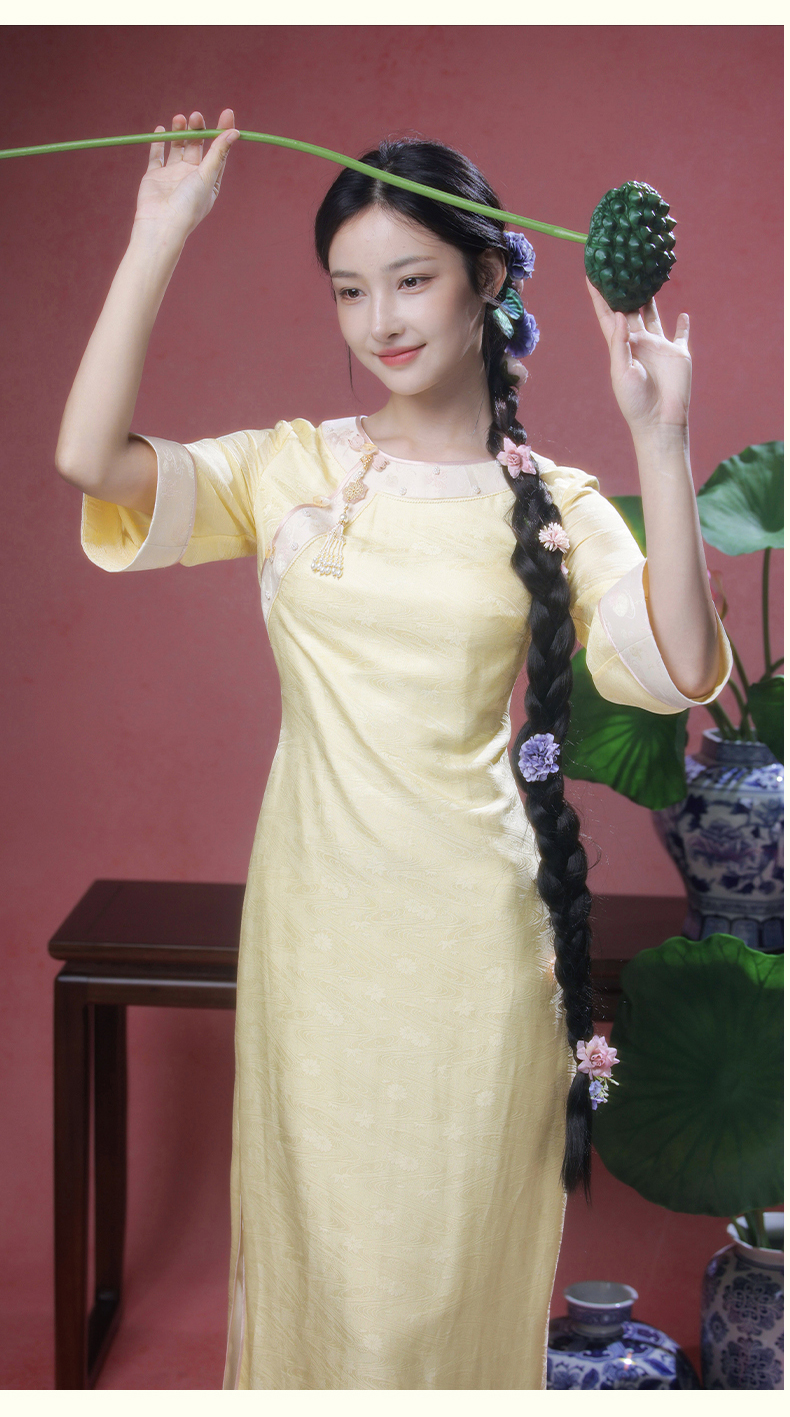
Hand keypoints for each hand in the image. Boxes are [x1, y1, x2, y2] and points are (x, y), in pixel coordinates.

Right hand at [133, 109, 238, 239]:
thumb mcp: (207, 176)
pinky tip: (161, 129)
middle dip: (197, 130)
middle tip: (196, 116)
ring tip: (179, 118)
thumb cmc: (188, 204)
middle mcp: (191, 177)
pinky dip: (158, 142)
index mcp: (209, 181)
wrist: (160, 223)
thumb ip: (217, 153)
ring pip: (177, 147)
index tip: (227, 112)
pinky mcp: (155, 176)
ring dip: (179, 132)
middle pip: (196, 146)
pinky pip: (157, 155)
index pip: (218, 151)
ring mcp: (173, 176)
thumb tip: (233, 132)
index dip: (222, 132)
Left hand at [585, 275, 690, 433]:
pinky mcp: (678, 353)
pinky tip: (683, 313)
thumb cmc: (635, 401)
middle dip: (625, 289)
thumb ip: (620, 343)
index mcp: (621, 346)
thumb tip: (619, 314)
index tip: (592, 274)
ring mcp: (659, 347)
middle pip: (630, 309)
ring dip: (650, 298)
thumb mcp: (621, 372)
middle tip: (621, 264)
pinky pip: (681, 335)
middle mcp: (639, 342)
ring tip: (647, 276)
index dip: (599, 296)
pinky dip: (683, 325)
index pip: (607, 315)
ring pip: (653, 315)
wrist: (660, 420)